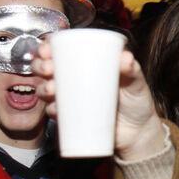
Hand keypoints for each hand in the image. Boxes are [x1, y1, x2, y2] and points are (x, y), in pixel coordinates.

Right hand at [34, 41, 167, 161]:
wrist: (138, 132)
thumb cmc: (137, 101)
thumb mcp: (136, 81)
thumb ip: (132, 69)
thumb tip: (125, 58)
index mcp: (87, 62)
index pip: (61, 49)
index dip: (47, 46)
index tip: (47, 49)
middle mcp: (74, 78)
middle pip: (47, 67)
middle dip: (40, 65)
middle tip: (48, 69)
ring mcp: (72, 98)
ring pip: (46, 88)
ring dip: (42, 87)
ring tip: (51, 90)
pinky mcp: (71, 117)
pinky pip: (54, 113)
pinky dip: (51, 110)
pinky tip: (55, 109)